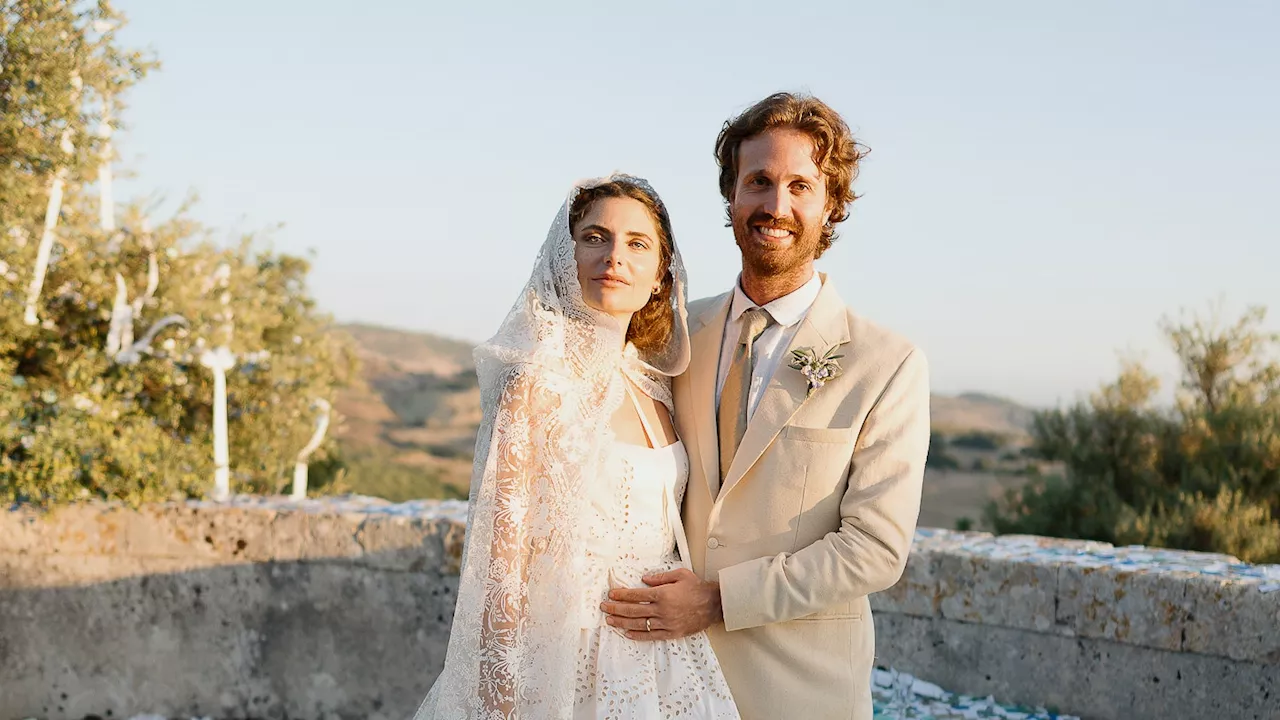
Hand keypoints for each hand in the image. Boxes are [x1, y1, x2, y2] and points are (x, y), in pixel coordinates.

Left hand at [599, 568, 722, 640]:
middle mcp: (662, 610)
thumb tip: (644, 579)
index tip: (611, 594)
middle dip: (616, 609)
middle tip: (604, 607)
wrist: (714, 605)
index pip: (636, 595)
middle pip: (633, 610)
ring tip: (610, 621)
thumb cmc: (697, 588)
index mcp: (663, 594)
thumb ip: (660, 577)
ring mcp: (666, 623)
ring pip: (639, 624)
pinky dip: (638, 635)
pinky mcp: (671, 633)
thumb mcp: (680, 575)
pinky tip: (627, 633)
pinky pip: (651, 636)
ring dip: (622, 623)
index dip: (622, 595)